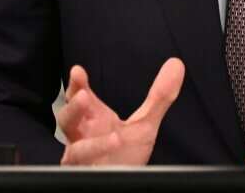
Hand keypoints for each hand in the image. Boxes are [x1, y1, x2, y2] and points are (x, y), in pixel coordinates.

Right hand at [55, 57, 183, 165]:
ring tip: (103, 127)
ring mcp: (82, 158)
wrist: (123, 183)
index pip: (79, 98)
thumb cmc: (125, 155)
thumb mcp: (145, 124)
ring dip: (87, 141)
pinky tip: (115, 141)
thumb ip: (159, 97)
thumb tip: (176, 65)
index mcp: (93, 119)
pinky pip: (86, 167)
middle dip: (73, 107)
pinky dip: (99, 153)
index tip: (78, 71)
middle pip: (68, 120)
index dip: (76, 85)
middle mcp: (83, 136)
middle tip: (82, 94)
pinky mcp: (85, 174)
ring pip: (74, 148)